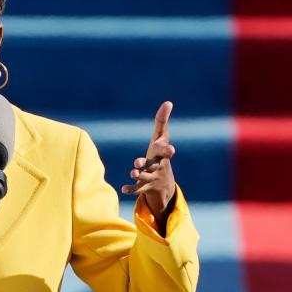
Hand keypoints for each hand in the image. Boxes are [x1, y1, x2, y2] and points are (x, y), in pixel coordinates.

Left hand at [121, 101, 176, 227]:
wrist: (164, 184)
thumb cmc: (160, 154)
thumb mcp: (161, 138)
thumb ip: (162, 121)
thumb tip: (168, 102)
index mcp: (162, 155)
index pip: (165, 151)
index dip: (166, 149)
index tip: (169, 148)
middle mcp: (158, 166)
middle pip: (155, 165)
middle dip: (148, 163)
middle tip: (139, 161)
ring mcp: (152, 177)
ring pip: (145, 177)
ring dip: (138, 175)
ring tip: (132, 172)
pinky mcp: (145, 186)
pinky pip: (138, 189)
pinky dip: (131, 189)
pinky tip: (123, 188)